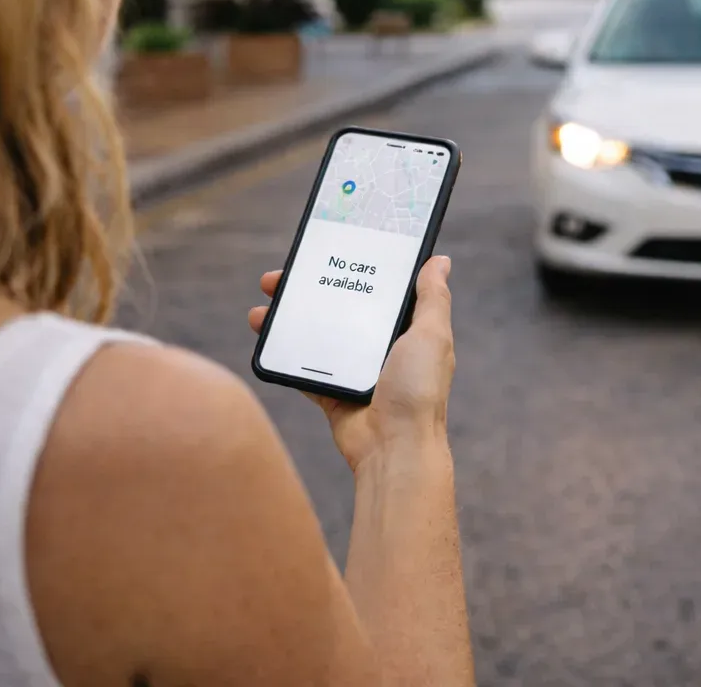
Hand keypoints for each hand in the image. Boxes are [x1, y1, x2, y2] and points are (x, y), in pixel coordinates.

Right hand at [248, 257, 454, 472]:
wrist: (394, 449)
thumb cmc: (419, 392)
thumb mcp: (431, 335)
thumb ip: (433, 298)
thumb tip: (440, 260)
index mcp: (405, 331)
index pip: (374, 289)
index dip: (350, 269)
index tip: (325, 251)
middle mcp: (380, 348)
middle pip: (338, 307)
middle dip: (307, 290)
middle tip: (276, 279)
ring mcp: (354, 371)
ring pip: (315, 334)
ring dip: (287, 319)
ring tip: (260, 310)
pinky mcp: (333, 393)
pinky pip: (303, 369)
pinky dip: (284, 354)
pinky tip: (265, 336)